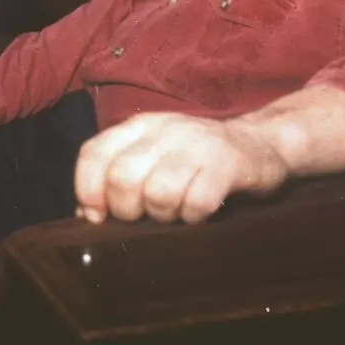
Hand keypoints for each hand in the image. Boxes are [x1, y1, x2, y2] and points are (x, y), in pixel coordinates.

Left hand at [72, 112, 287, 224]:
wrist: (259, 142)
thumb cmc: (195, 158)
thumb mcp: (153, 156)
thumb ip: (119, 176)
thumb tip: (85, 214)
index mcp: (139, 126)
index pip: (94, 153)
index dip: (86, 190)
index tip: (96, 216)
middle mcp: (164, 131)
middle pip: (122, 178)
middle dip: (125, 210)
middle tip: (142, 218)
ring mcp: (196, 146)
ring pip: (158, 193)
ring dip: (162, 215)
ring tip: (173, 214)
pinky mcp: (227, 165)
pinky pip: (197, 202)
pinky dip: (193, 218)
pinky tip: (197, 215)